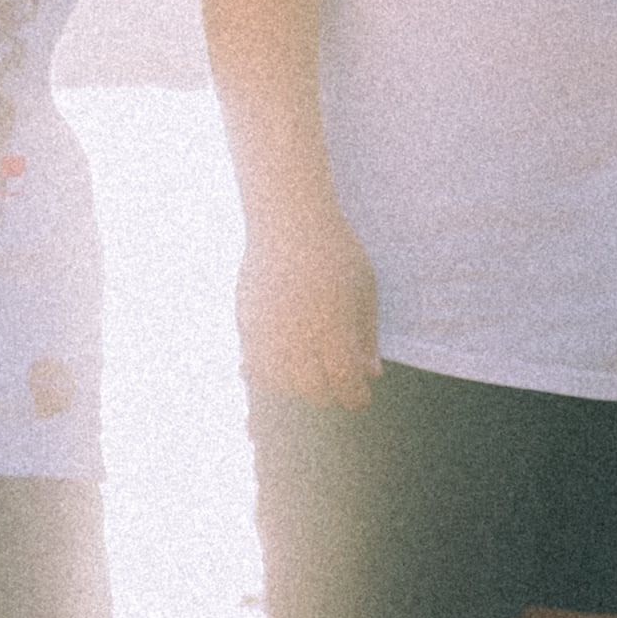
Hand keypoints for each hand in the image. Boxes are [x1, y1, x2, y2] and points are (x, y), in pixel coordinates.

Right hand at [237, 212, 381, 408]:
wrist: (287, 219)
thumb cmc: (335, 250)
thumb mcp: (363, 287)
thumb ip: (366, 335)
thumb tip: (371, 375)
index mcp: (332, 323)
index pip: (343, 380)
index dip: (354, 396)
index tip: (360, 399)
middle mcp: (297, 331)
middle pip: (309, 388)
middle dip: (327, 394)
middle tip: (336, 388)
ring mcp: (267, 328)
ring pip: (277, 382)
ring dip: (295, 387)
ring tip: (309, 377)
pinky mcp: (245, 321)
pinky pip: (252, 364)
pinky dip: (265, 374)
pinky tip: (280, 368)